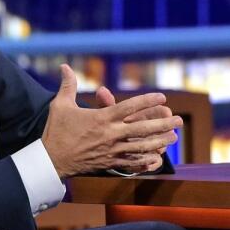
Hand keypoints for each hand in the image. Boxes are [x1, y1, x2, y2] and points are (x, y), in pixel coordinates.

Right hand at [42, 65, 180, 177]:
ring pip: (141, 146)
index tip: (162, 97)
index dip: (147, 101)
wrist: (50, 160)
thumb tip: (64, 65)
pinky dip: (146, 160)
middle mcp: (110, 134)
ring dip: (159, 141)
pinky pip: (132, 163)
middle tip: (178, 120)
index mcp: (101, 119)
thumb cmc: (56, 131)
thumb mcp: (60, 105)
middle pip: (142, 128)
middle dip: (162, 124)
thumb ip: (67, 85)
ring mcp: (111, 151)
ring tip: (173, 137)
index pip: (129, 107)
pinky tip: (158, 158)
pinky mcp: (109, 164)